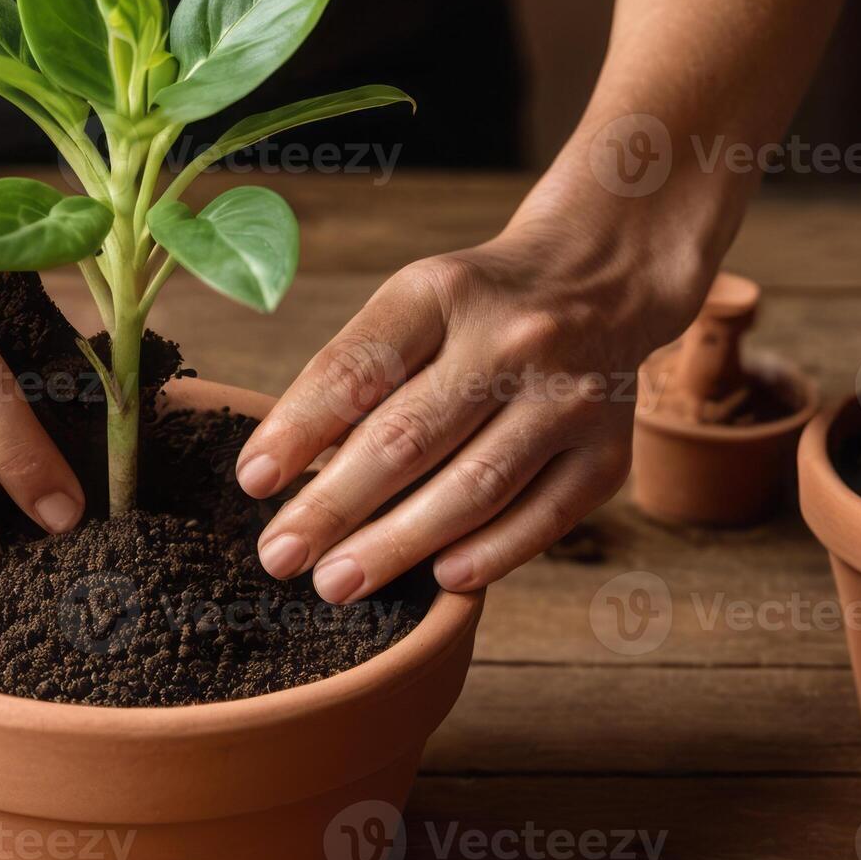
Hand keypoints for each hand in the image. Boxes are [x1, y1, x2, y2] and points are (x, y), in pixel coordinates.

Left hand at [236, 196, 714, 601]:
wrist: (598, 277)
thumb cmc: (471, 311)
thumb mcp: (408, 308)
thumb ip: (355, 379)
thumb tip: (286, 481)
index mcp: (439, 292)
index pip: (356, 369)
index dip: (298, 430)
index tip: (252, 483)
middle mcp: (511, 339)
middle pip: (407, 437)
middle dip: (332, 507)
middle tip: (278, 556)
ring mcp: (568, 397)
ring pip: (473, 486)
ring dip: (395, 545)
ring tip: (334, 583)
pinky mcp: (608, 451)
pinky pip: (544, 517)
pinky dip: (490, 554)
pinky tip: (438, 579)